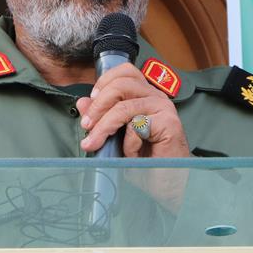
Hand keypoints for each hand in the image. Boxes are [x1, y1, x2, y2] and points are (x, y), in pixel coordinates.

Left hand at [76, 63, 190, 158]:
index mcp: (145, 94)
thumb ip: (101, 116)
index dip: (104, 82)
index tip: (91, 100)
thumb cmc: (144, 158)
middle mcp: (156, 97)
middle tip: (86, 126)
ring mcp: (164, 109)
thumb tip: (83, 102)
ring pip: (124, 107)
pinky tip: (131, 154)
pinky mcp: (169, 123)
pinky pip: (137, 126)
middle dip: (98, 106)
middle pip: (121, 85)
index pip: (125, 71)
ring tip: (95, 144)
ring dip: (104, 127)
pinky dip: (128, 143)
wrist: (167, 180)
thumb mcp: (116, 135)